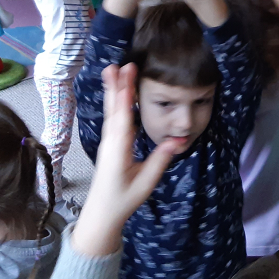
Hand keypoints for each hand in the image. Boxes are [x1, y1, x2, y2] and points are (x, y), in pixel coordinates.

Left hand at [72, 63, 175, 256]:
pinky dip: (114, 103)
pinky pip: (112, 119)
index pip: (123, 115)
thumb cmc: (123, 200)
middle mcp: (111, 141)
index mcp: (119, 148)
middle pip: (114, 108)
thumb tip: (178, 140)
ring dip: (113, 91)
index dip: (124, 92)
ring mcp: (108, 143)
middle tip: (118, 64)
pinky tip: (115, 95)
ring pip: (111, 112)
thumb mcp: (146, 182)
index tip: (127, 72)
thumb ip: (160, 160)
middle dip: (117, 85)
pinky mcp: (109, 145)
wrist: (101, 215)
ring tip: (112, 71)